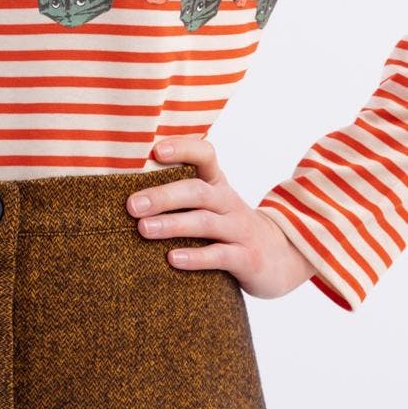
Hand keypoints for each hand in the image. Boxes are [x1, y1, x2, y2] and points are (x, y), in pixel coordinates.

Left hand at [126, 138, 316, 302]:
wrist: (283, 257)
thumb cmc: (230, 227)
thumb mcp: (212, 205)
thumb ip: (180, 194)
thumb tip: (125, 189)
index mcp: (218, 185)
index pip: (205, 155)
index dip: (183, 149)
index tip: (155, 151)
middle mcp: (229, 202)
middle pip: (198, 191)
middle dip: (163, 196)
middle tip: (132, 205)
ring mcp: (240, 230)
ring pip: (206, 222)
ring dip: (173, 224)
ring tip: (143, 229)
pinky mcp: (247, 258)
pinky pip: (220, 255)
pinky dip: (196, 257)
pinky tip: (173, 259)